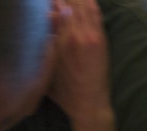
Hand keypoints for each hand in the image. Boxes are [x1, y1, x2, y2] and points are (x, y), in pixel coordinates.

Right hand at [47, 0, 109, 118]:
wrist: (89, 104)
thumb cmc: (64, 91)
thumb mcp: (48, 68)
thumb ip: (46, 42)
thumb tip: (47, 17)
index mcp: (59, 43)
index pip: (55, 11)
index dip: (52, 3)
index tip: (47, 2)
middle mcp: (74, 36)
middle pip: (69, 6)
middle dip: (63, 0)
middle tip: (58, 0)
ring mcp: (90, 36)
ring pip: (83, 7)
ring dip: (77, 0)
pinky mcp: (100, 40)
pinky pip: (95, 14)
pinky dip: (90, 4)